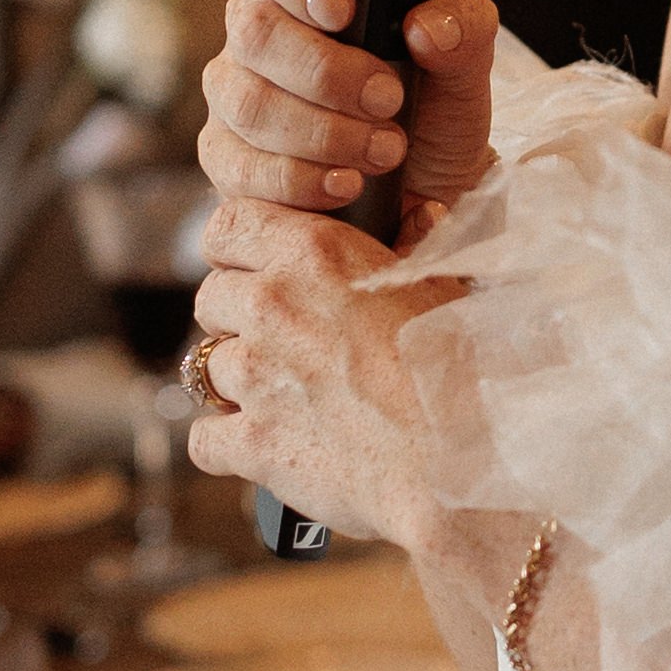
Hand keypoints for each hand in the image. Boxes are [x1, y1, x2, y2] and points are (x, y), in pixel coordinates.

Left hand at [182, 196, 455, 551]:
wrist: (465, 457)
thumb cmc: (466, 370)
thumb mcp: (449, 287)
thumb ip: (419, 245)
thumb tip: (423, 212)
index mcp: (316, 255)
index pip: (229, 227)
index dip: (236, 251)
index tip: (253, 271)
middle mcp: (272, 305)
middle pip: (211, 297)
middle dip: (236, 320)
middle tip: (281, 345)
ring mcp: (255, 375)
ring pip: (204, 366)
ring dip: (236, 382)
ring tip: (283, 400)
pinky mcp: (251, 441)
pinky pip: (204, 439)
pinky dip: (227, 446)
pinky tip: (263, 449)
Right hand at [199, 0, 498, 244]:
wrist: (426, 189)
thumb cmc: (431, 110)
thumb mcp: (464, 66)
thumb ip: (463, 27)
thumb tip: (426, 27)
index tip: (342, 10)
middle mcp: (257, 34)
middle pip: (253, 31)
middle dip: (327, 72)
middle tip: (388, 98)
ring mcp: (235, 97)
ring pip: (249, 102)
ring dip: (324, 132)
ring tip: (385, 150)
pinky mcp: (229, 161)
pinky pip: (243, 166)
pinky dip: (302, 179)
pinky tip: (347, 183)